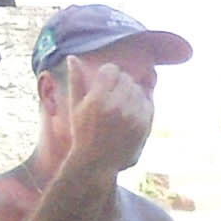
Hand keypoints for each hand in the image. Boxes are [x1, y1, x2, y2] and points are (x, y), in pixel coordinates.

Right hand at [61, 57, 153, 177]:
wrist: (97, 162)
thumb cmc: (83, 133)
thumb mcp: (75, 107)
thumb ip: (76, 80)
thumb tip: (72, 57)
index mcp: (98, 99)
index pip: (112, 69)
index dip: (109, 74)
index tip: (105, 83)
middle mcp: (117, 106)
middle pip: (126, 78)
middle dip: (120, 83)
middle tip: (112, 96)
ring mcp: (133, 116)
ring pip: (138, 90)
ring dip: (131, 93)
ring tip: (120, 106)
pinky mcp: (144, 125)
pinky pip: (148, 103)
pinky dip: (141, 104)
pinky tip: (130, 113)